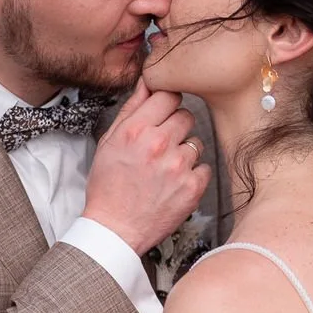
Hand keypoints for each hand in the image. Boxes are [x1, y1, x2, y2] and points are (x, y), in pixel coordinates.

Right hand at [81, 79, 211, 253]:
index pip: (168, 95)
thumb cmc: (108, 187)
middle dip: (175, 128)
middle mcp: (159, 144)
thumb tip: (148, 83)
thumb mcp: (109, 143)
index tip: (163, 114)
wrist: (115, 230)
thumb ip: (132, 110)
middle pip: (186, 116)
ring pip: (196, 142)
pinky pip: (203, 167)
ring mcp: (178, 166)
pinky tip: (173, 184)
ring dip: (184, 153)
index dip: (166, 104)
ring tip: (164, 170)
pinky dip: (192, 175)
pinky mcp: (192, 187)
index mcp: (136, 130)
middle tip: (161, 147)